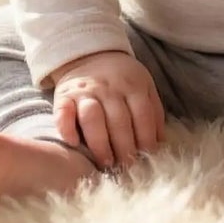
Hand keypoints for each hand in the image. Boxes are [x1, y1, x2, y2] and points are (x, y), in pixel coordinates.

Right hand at [49, 49, 164, 170]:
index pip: (143, 116)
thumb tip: (160, 144)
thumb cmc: (121, 79)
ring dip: (100, 143)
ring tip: (105, 162)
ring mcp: (85, 91)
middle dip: (124, 149)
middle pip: (119, 121)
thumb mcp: (144, 86)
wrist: (89, 54)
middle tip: (126, 168)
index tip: (145, 160)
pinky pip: (63, 113)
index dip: (145, 140)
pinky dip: (66, 128)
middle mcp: (109, 87)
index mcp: (133, 85)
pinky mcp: (64, 96)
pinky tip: (74, 143)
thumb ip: (153, 112)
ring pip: (92, 118)